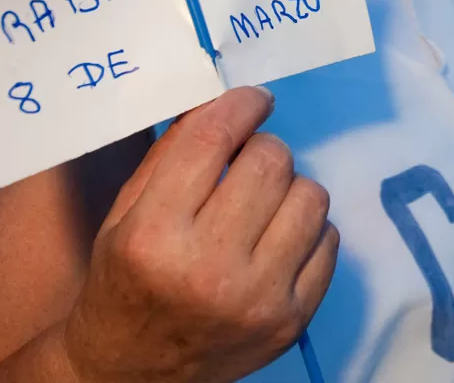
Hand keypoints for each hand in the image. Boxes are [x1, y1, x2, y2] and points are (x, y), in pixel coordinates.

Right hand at [61, 87, 337, 382]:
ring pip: (310, 196)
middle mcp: (208, 269)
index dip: (240, 106)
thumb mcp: (126, 215)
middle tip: (247, 161)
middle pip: (271, 162)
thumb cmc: (125, 282)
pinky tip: (277, 241)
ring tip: (262, 204)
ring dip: (289, 188)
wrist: (131, 373)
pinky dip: (307, 230)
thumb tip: (222, 98)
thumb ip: (171, 155)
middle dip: (262, 148)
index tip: (252, 100)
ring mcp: (258, 299)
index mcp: (154, 235)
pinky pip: (329, 241)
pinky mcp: (293, 321)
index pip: (212, 141)